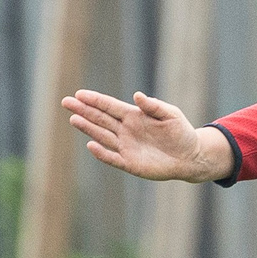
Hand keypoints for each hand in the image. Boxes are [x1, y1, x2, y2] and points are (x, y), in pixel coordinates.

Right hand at [60, 89, 234, 182]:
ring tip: (73, 119)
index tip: (79, 94)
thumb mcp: (171, 115)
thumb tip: (137, 95)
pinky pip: (112, 157)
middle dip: (84, 110)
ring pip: (102, 136)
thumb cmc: (181, 133)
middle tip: (66, 102)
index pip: (110, 106)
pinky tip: (91, 145)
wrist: (190, 156)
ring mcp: (126, 146)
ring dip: (88, 128)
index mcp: (134, 116)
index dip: (95, 100)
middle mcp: (126, 130)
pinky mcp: (130, 163)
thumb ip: (153, 106)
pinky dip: (102, 152)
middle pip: (100, 119)